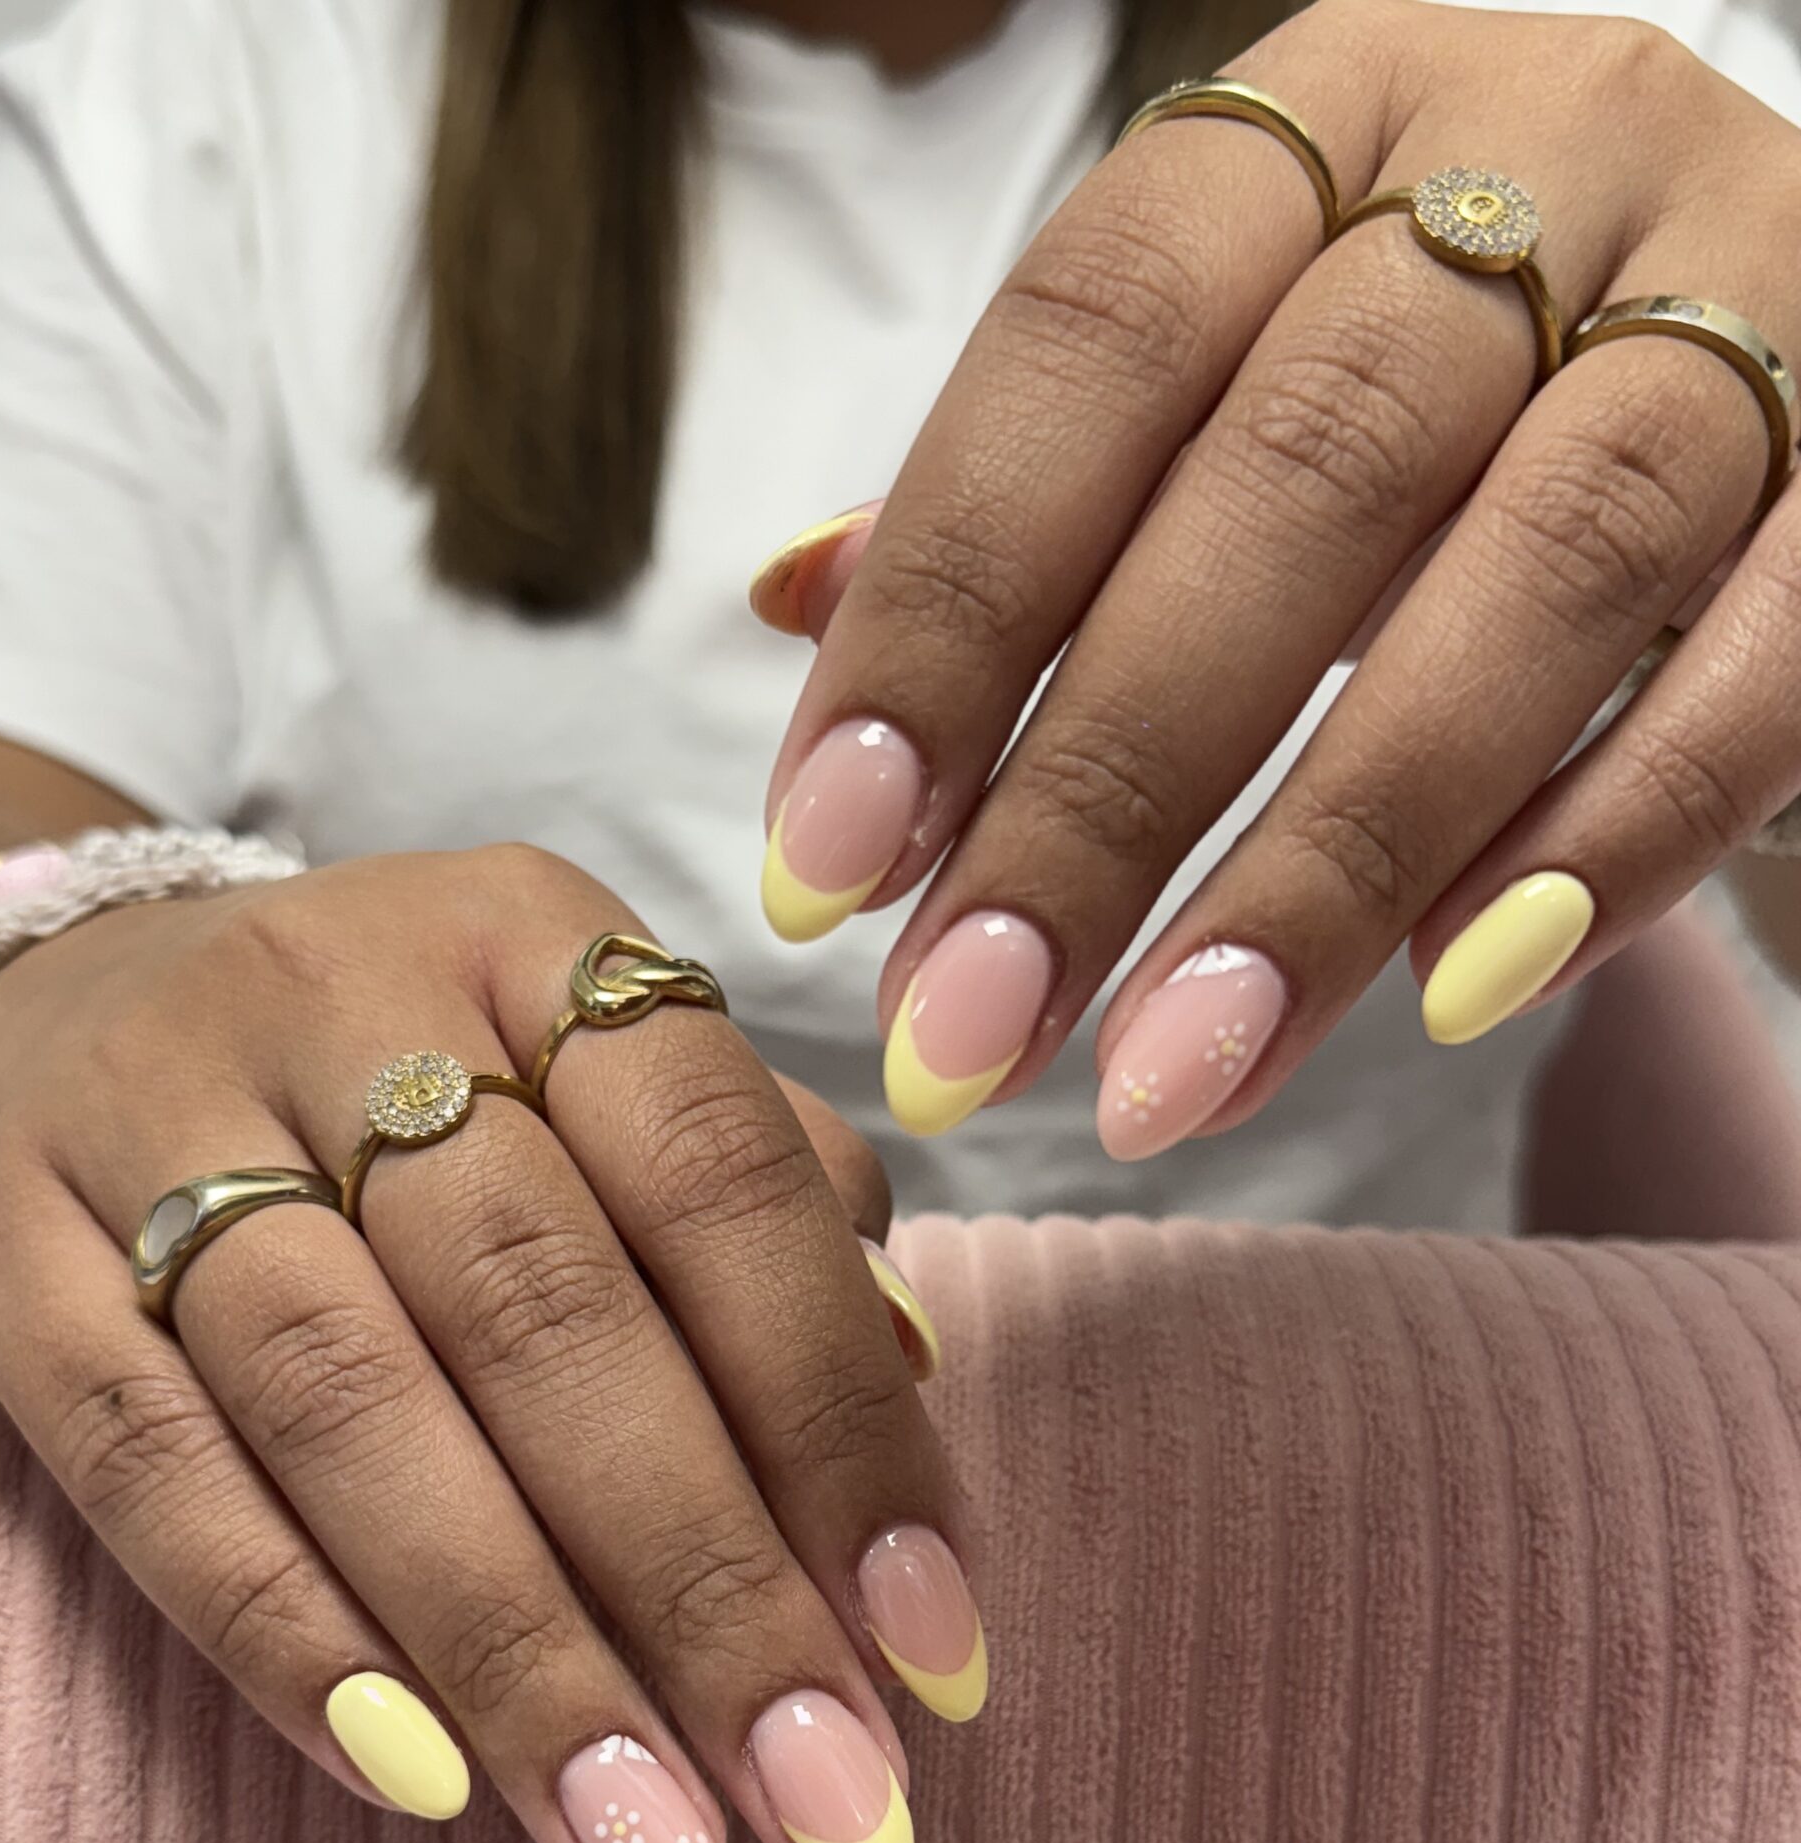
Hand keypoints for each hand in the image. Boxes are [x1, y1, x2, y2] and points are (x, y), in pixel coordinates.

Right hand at [0, 844, 985, 1842]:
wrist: (72, 997)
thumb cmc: (412, 1079)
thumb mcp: (594, 1069)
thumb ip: (763, 1200)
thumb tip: (911, 1382)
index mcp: (538, 941)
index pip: (724, 1184)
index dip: (843, 1431)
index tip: (934, 1658)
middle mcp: (346, 998)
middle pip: (546, 1314)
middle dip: (705, 1589)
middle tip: (822, 1804)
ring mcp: (151, 1118)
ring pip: (349, 1404)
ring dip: (519, 1655)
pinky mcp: (0, 1254)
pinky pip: (147, 1464)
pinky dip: (286, 1633)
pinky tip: (422, 1780)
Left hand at [756, 0, 1800, 1155]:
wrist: (1788, 339)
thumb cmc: (1441, 403)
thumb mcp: (1230, 386)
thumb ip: (1039, 495)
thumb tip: (793, 601)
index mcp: (1327, 115)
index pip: (1094, 339)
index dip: (945, 613)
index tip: (825, 866)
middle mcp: (1550, 150)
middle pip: (1301, 474)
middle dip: (1107, 791)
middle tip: (965, 1031)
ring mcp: (1755, 297)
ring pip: (1538, 578)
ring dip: (1331, 863)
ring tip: (1168, 1076)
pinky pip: (1765, 664)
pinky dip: (1603, 841)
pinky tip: (1450, 1001)